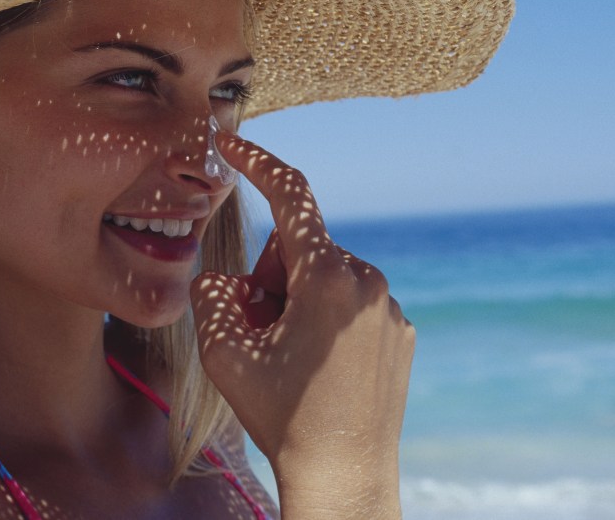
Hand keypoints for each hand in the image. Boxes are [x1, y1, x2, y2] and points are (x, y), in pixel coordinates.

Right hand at [189, 132, 414, 518]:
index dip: (256, 162)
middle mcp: (368, 281)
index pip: (289, 195)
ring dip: (299, 300)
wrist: (344, 474)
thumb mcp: (225, 351)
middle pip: (301, 249)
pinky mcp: (401, 332)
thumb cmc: (282, 415)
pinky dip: (327, 320)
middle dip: (271, 276)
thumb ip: (213, 295)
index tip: (232, 141)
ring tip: (290, 356)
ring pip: (327, 278)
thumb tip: (228, 279)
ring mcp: (391, 308)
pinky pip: (353, 304)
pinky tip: (321, 368)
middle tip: (258, 329)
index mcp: (327, 276)